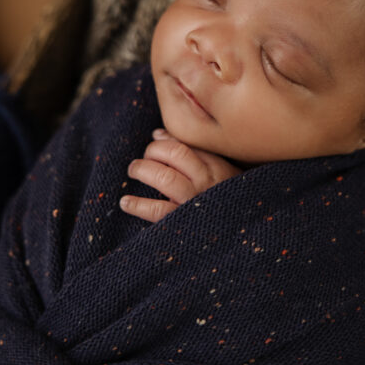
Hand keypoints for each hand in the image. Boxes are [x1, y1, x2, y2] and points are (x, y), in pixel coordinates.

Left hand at [121, 128, 240, 222]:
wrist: (238, 230)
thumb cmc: (225, 197)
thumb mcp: (218, 171)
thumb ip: (191, 152)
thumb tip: (157, 134)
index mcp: (216, 167)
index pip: (184, 145)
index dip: (164, 141)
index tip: (155, 141)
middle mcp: (206, 182)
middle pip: (175, 154)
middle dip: (153, 151)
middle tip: (143, 157)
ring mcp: (195, 202)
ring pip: (165, 178)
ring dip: (143, 170)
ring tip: (133, 171)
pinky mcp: (183, 222)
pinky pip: (157, 210)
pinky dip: (137, 205)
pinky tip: (125, 202)